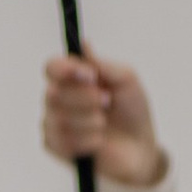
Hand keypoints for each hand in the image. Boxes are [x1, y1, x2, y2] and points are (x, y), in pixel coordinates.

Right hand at [43, 52, 165, 190]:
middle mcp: (57, 98)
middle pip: (52, 94)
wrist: (139, 147)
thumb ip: (102, 65)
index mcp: (71, 78)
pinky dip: (86, 141)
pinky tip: (98, 141)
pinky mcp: (56, 147)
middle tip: (107, 102)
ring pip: (58, 119)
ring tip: (103, 123)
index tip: (91, 75)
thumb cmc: (131, 111)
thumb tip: (84, 44)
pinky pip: (62, 142)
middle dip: (84, 98)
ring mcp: (54, 123)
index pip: (51, 67)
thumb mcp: (125, 80)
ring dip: (88, 121)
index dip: (66, 70)